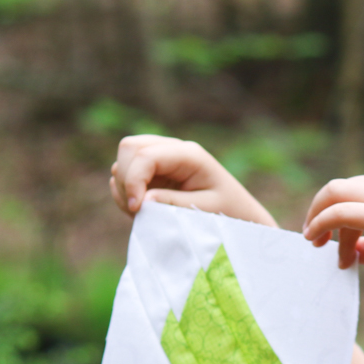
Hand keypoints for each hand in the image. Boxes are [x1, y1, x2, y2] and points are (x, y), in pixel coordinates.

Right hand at [109, 136, 276, 226]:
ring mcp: (162, 159)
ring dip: (124, 186)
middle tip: (137, 209)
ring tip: (144, 213)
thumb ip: (174, 203)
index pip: (146, 154)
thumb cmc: (228, 212)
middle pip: (129, 147)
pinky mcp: (155, 171)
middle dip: (126, 178)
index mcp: (190, 155)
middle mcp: (173, 150)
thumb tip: (141, 200)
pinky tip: (144, 210)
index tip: (136, 207)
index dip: (133, 179)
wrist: (239, 216)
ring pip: (124, 159)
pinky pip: (126, 173)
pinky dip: (126, 191)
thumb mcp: (205, 210)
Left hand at [302, 174, 363, 284]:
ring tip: (315, 245)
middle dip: (322, 212)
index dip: (339, 214)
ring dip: (319, 218)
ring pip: (336, 193)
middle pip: (342, 188)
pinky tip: (315, 239)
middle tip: (316, 241)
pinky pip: (340, 212)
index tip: (335, 242)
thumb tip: (354, 252)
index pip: (359, 191)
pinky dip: (321, 223)